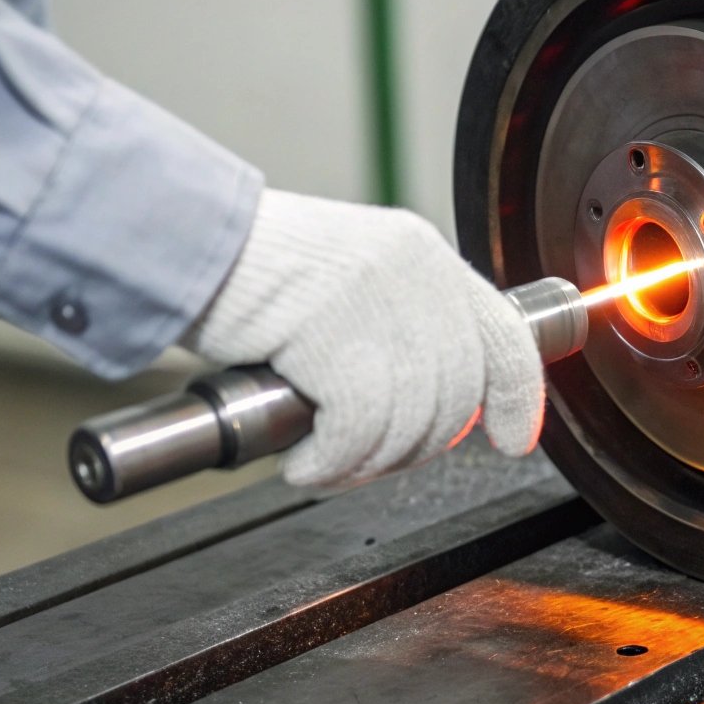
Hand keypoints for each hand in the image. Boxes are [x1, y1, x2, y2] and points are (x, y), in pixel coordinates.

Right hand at [180, 189, 542, 487]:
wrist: (185, 241)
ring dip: (364, 462)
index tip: (512, 441)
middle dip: (414, 449)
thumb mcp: (349, 284)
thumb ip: (398, 326)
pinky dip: (330, 461)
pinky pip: (359, 426)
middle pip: (456, 395)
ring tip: (321, 462)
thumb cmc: (251, 275)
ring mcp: (376, 298)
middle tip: (363, 460)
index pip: (505, 336)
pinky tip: (301, 460)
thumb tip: (430, 403)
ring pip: (409, 418)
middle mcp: (415, 270)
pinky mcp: (333, 329)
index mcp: (425, 255)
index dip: (519, 399)